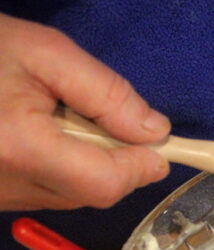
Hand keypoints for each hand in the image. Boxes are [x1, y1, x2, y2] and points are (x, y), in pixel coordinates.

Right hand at [0, 13, 170, 210]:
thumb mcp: (43, 54)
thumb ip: (105, 93)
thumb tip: (156, 132)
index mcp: (20, 149)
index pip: (106, 182)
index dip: (142, 166)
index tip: (162, 145)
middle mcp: (7, 186)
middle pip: (94, 193)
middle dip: (118, 162)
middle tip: (108, 120)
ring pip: (72, 195)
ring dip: (89, 165)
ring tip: (64, 120)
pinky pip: (45, 192)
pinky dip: (61, 168)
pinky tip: (40, 134)